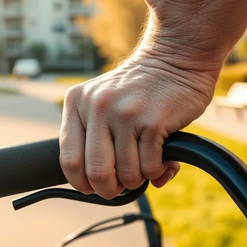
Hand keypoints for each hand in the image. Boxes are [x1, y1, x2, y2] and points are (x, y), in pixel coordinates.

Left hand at [59, 53, 216, 198]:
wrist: (176, 58)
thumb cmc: (141, 88)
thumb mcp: (106, 102)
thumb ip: (100, 140)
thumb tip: (115, 186)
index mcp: (78, 102)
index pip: (69, 158)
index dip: (81, 182)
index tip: (93, 187)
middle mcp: (97, 106)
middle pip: (96, 172)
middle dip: (110, 189)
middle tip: (122, 185)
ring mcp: (125, 114)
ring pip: (126, 174)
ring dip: (138, 179)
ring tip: (145, 164)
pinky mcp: (152, 122)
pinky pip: (149, 167)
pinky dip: (157, 171)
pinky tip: (161, 158)